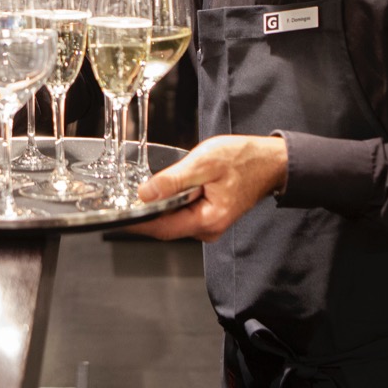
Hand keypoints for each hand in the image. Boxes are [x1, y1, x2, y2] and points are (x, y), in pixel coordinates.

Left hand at [127, 134, 287, 241]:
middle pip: (165, 227)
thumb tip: (146, 193)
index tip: (116, 218)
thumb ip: (174, 180)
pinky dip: (170, 205)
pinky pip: (182, 214)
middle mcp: (208, 228)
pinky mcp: (209, 216)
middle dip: (144, 215)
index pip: (162, 229)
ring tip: (143, 193)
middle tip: (122, 200)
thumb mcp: (205, 163)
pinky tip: (164, 192)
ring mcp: (209, 224)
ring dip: (158, 209)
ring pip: (173, 220)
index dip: (136, 224)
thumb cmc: (245, 159)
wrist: (271, 161)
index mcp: (208, 219)